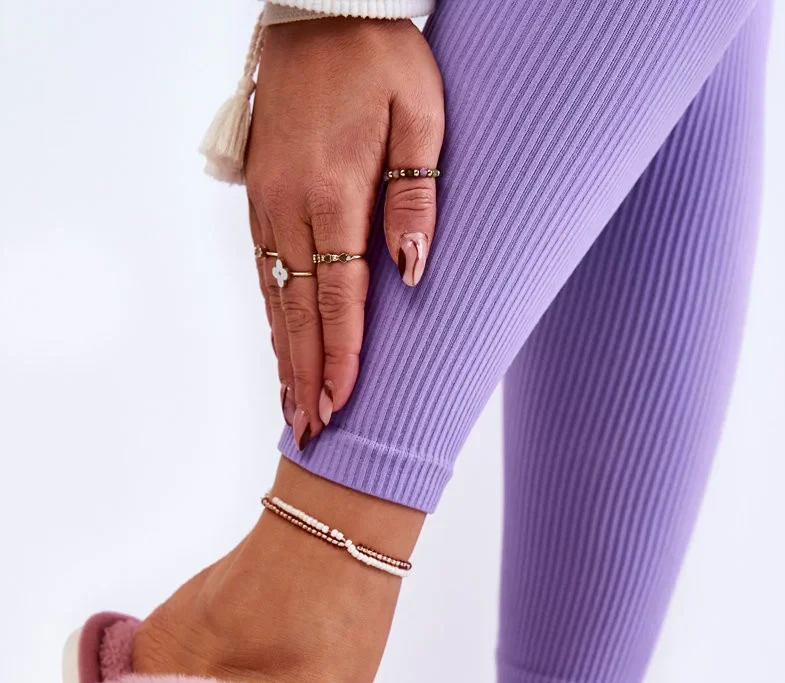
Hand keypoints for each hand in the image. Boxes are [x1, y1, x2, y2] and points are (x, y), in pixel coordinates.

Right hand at [245, 18, 444, 447]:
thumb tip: (411, 271)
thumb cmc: (380, 55)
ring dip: (285, 358)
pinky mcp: (261, 196)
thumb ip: (414, 196)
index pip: (337, 296)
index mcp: (331, 191)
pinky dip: (273, 319)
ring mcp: (268, 204)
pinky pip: (265, 272)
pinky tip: (280, 348)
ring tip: (293, 410)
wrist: (321, 5)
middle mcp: (289, 207)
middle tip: (311, 435)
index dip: (340, 357)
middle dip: (307, 377)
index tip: (341, 406)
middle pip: (298, 312)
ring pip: (274, 299)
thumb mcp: (420, 113)